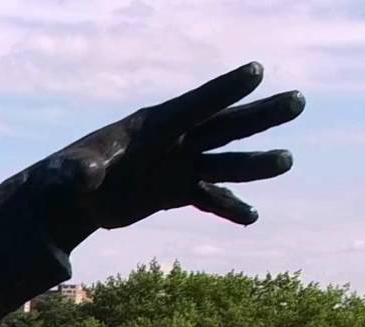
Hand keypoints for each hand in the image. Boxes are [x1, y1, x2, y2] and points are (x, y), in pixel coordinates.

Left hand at [49, 62, 303, 236]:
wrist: (73, 198)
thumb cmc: (67, 175)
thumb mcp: (69, 172)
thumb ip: (78, 170)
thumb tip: (81, 178)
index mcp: (152, 126)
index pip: (194, 105)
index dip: (224, 90)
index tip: (256, 70)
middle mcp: (174, 142)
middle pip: (224, 126)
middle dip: (260, 115)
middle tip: (297, 100)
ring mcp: (179, 165)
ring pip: (225, 162)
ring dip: (255, 164)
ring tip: (287, 161)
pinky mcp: (176, 190)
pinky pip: (209, 197)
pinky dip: (228, 207)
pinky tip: (250, 218)